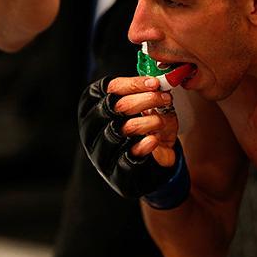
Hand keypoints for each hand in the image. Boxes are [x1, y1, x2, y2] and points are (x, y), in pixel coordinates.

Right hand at [78, 76, 189, 207]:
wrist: (152, 166)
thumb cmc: (145, 130)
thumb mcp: (144, 108)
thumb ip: (144, 92)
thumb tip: (156, 82)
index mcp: (92, 108)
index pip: (107, 89)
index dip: (131, 84)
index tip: (155, 83)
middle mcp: (91, 130)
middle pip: (113, 107)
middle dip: (144, 100)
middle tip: (165, 99)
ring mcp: (100, 153)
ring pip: (121, 130)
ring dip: (148, 121)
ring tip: (162, 121)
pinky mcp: (115, 174)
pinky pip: (127, 158)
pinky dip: (143, 146)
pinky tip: (154, 139)